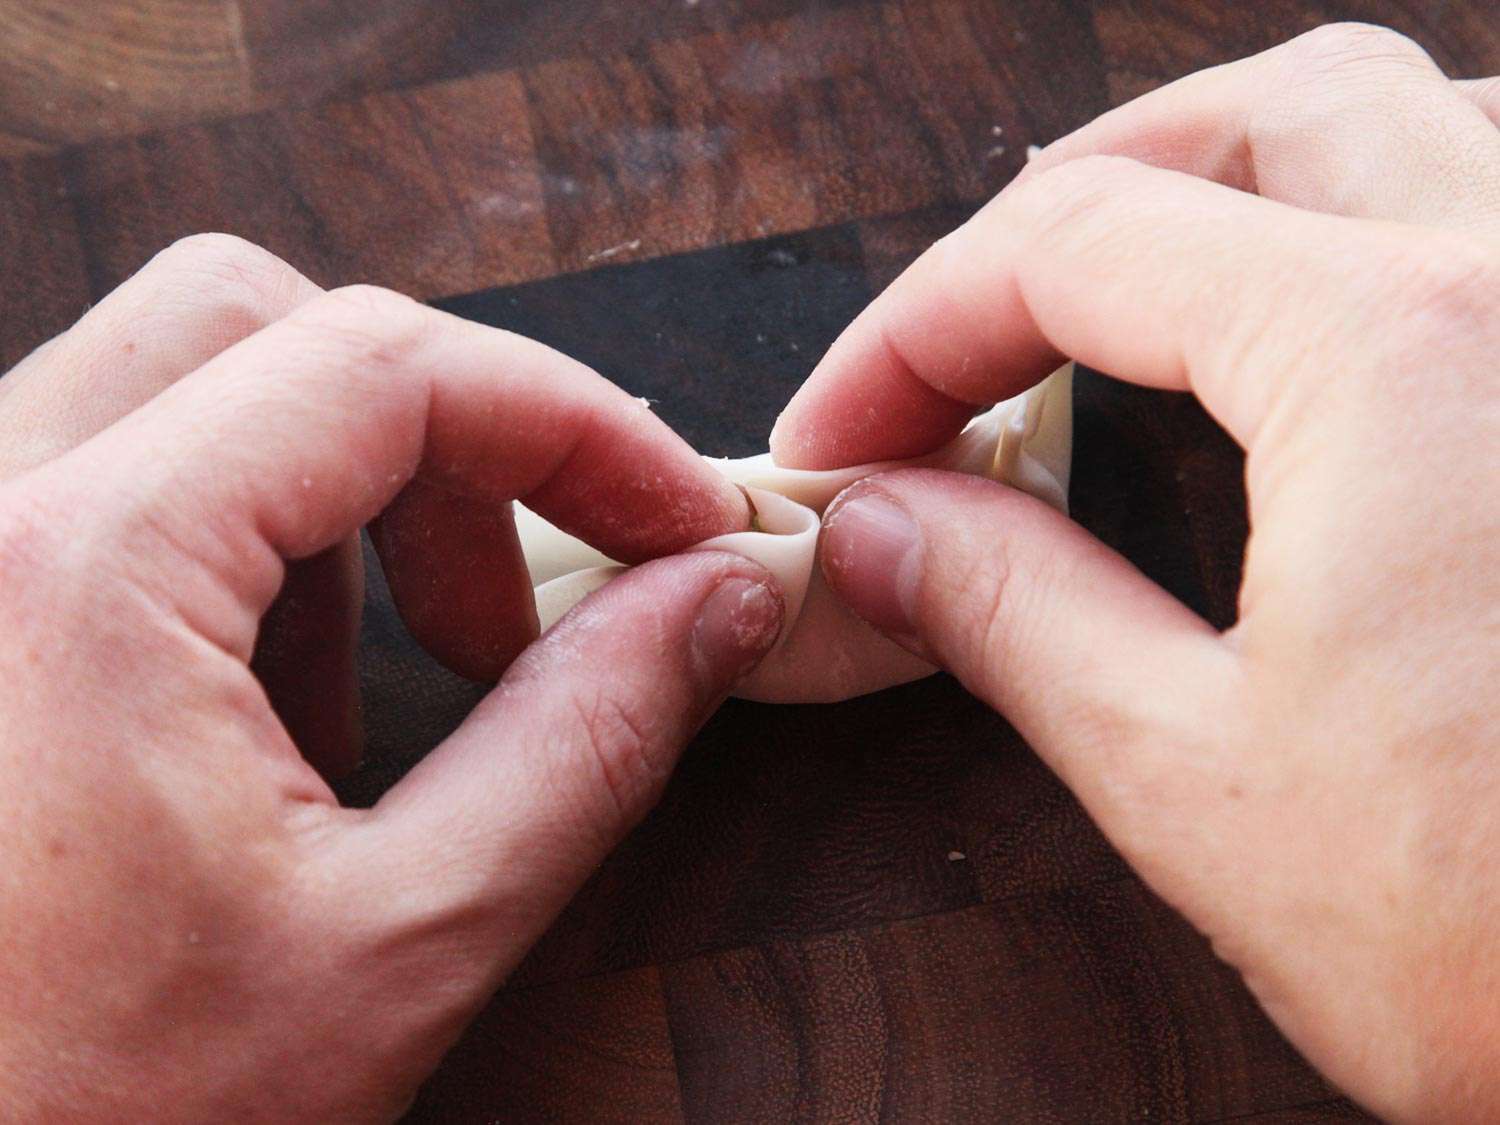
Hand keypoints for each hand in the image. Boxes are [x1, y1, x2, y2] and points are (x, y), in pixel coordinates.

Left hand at [0, 241, 779, 1119]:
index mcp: (82, 570)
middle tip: (511, 606)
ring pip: (181, 391)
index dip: (574, 424)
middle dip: (441, 441)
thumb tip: (717, 597)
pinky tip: (261, 724)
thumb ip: (589, 738)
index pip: (383, 366)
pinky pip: (107, 483)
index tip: (674, 515)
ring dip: (335, 505)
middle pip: (265, 323)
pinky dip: (236, 552)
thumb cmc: (90, 1122)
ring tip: (376, 702)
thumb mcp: (398, 944)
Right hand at [774, 24, 1499, 1121]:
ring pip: (1415, 124)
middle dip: (1079, 199)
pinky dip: (1378, 229)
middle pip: (1263, 114)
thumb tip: (885, 527)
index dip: (918, 330)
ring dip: (1241, 180)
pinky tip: (1321, 329)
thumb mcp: (1199, 780)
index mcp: (1397, 355)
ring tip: (1128, 290)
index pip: (1079, 247)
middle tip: (975, 321)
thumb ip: (1012, 614)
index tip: (849, 428)